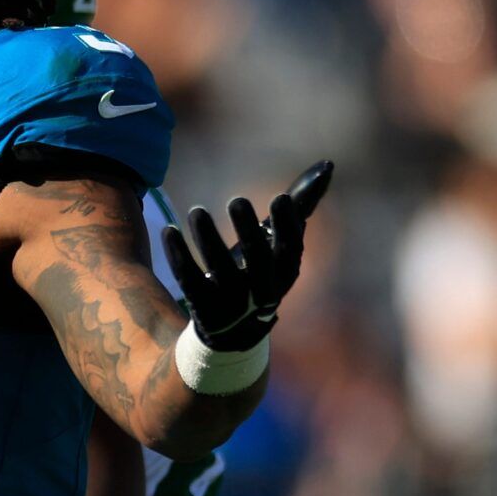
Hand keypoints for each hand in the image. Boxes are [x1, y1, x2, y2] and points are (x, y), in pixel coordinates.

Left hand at [161, 160, 332, 351]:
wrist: (234, 331)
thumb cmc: (259, 273)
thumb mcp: (278, 242)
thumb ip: (300, 205)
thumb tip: (327, 164)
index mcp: (284, 274)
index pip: (291, 251)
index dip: (288, 226)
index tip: (280, 198)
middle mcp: (261, 292)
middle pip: (258, 262)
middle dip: (249, 231)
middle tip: (237, 199)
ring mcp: (232, 304)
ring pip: (220, 271)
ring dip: (208, 239)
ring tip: (196, 210)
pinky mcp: (203, 310)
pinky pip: (189, 282)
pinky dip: (179, 256)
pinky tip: (169, 231)